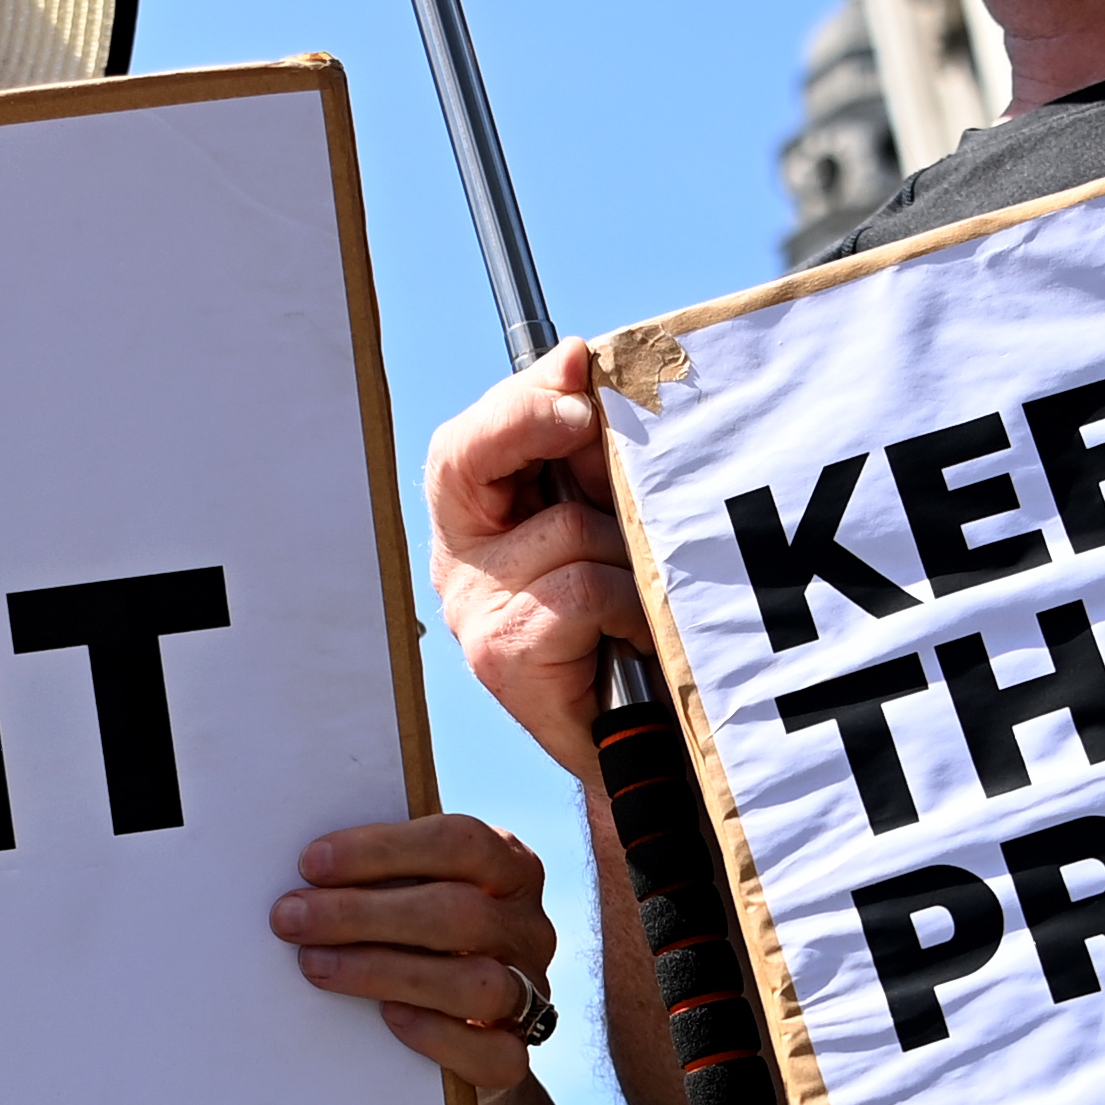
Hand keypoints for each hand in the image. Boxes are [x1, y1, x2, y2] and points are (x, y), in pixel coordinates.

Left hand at [274, 814, 570, 1104]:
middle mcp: (528, 928)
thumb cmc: (423, 938)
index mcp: (510, 868)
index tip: (312, 863)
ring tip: (315, 965)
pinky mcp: (516, 1055)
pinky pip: (492, 1053)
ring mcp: (531, 993)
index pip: (460, 842)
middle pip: (460, 913)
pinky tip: (389, 1018)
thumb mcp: (416, 892)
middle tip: (292, 918)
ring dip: (384, 971)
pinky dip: (437, 1035)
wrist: (465, 1033)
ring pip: (475, 983)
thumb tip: (308, 874)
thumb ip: (388, 878)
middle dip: (364, 913)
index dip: (383, 850)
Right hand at [427, 339, 642, 779]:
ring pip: (564, 529)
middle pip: (470, 459)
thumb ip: (587, 456)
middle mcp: (459, 562)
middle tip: (584, 414)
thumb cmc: (623, 623)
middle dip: (533, 421)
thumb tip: (582, 363)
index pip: (467, 442)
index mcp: (475, 521)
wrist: (635, 742)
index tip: (576, 364)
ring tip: (645, 588)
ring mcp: (475, 610)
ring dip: (626, 549)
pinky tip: (638, 628)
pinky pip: (582, 588)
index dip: (519, 399)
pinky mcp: (503, 652)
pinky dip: (629, 602)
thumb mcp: (604, 523)